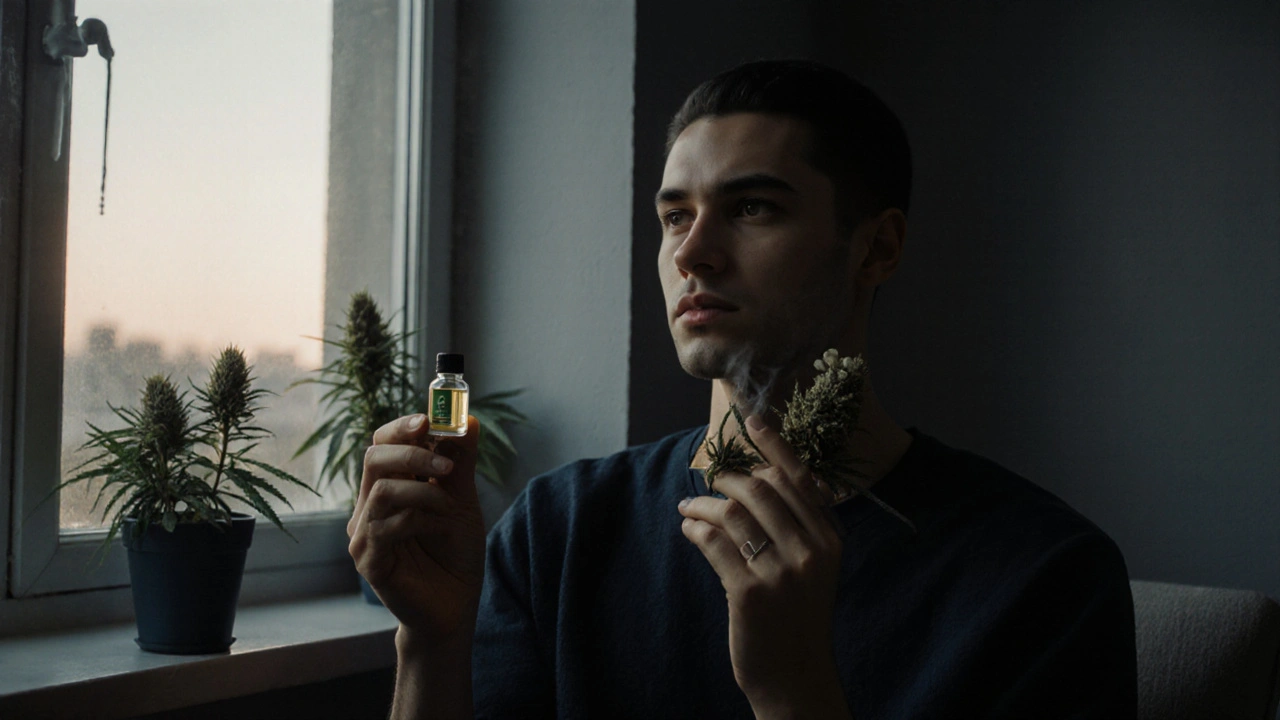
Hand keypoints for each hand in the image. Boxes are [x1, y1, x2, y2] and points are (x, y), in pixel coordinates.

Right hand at [347, 414, 485, 648]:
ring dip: (425, 491)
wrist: (456, 606)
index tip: (429, 420)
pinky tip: (442, 530)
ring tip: (451, 506)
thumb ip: (462, 463)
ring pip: (383, 490)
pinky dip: (422, 520)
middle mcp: (369, 507)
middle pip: (374, 459)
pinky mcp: (369, 561)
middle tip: (447, 464)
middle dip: (414, 452)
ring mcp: (364, 535)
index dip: (401, 427)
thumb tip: (470, 419)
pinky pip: (388, 526)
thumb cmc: (454, 553)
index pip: (381, 444)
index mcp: (387, 487)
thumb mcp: (463, 501)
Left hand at [679, 414, 850, 717]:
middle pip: (761, 489)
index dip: (774, 444)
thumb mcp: (813, 568)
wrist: (795, 676)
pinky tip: (689, 530)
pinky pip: (714, 543)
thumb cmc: (798, 616)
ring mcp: (781, 573)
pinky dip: (695, 530)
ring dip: (703, 504)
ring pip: (733, 513)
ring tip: (689, 508)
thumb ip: (797, 525)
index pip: (799, 478)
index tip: (751, 420)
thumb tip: (759, 475)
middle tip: (710, 482)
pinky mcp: (749, 593)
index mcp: (830, 540)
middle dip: (728, 478)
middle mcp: (811, 551)